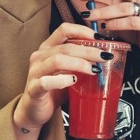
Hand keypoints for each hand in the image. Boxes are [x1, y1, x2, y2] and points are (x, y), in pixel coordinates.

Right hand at [13, 22, 110, 139]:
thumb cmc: (53, 89)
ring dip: (79, 64)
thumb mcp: (68, 71)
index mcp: (48, 48)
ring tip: (94, 70)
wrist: (35, 110)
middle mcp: (39, 56)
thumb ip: (81, 62)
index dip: (83, 31)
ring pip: (57, 60)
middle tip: (104, 57)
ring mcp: (35, 72)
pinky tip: (73, 80)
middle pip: (66, 47)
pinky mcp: (34, 89)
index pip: (64, 29)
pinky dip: (62, 80)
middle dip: (89, 51)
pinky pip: (47, 82)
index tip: (99, 38)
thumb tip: (105, 57)